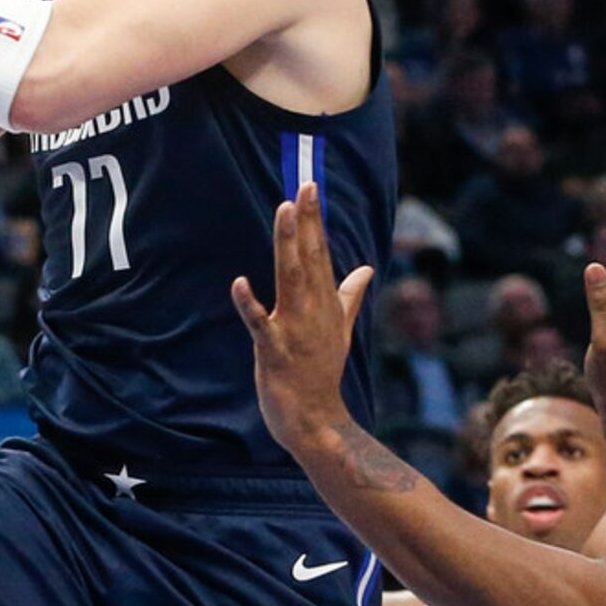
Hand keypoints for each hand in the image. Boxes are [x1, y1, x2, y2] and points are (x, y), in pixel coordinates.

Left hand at [231, 183, 374, 455]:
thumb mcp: (341, 328)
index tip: (310, 186)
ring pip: (290, 279)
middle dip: (305, 222)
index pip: (320, 252)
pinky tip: (238, 282)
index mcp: (326, 302)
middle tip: (303, 186)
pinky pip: (259, 324)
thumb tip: (366, 267)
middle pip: (309, 258)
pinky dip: (249, 304)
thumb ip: (350, 295)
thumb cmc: (323, 371)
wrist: (317, 419)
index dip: (314, 220)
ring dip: (287, 245)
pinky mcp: (274, 351)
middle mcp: (314, 310)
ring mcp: (295, 330)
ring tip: (284, 212)